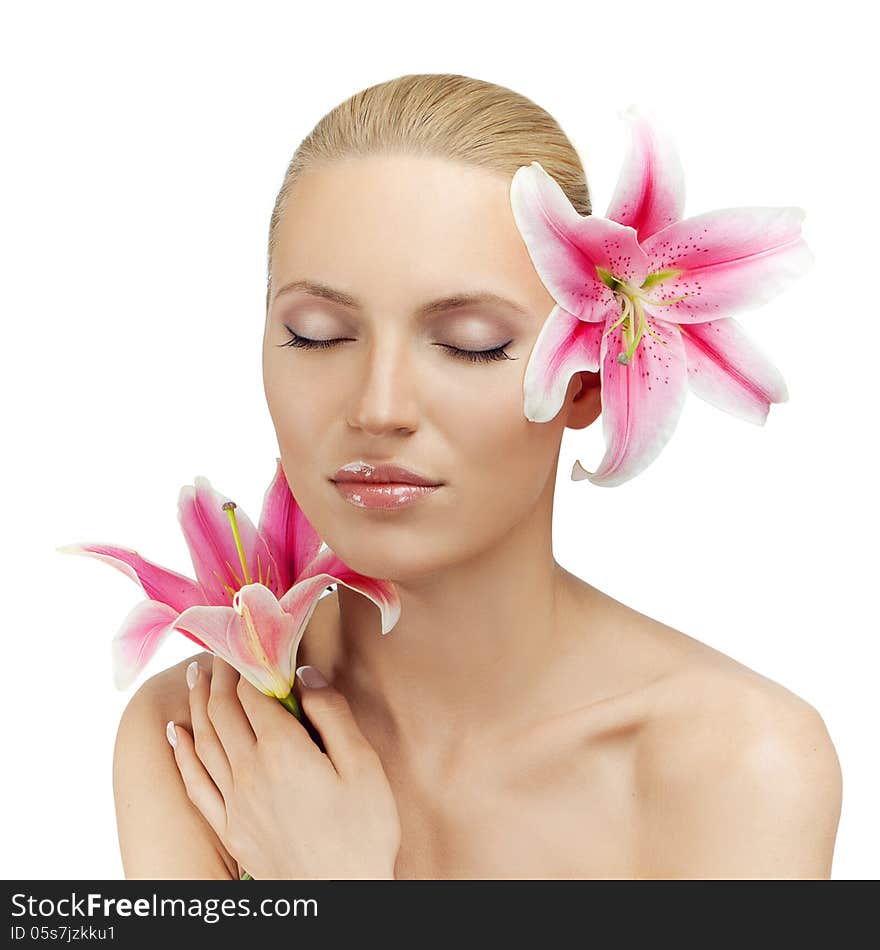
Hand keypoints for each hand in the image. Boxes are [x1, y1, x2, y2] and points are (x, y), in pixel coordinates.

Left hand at [166, 656, 400, 879]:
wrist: (341, 898)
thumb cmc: (363, 831)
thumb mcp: (362, 765)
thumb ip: (331, 714)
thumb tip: (305, 674)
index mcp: (282, 751)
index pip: (252, 694)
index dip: (247, 665)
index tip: (248, 642)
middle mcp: (249, 772)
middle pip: (222, 712)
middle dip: (219, 676)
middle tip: (218, 651)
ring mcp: (234, 802)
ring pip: (204, 741)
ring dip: (196, 703)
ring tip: (193, 676)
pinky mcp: (230, 828)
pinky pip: (194, 782)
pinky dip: (181, 753)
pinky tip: (175, 735)